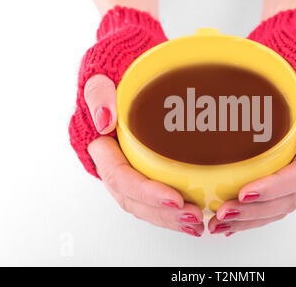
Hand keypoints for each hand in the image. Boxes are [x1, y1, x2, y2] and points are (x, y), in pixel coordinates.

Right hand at [85, 74, 204, 236]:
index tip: (174, 198)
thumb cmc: (114, 75)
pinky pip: (155, 198)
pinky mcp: (144, 170)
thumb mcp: (101, 75)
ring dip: (170, 218)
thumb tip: (105, 119)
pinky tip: (194, 214)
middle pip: (134, 199)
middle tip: (194, 216)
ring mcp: (129, 171)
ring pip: (145, 205)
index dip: (146, 191)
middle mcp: (114, 165)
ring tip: (197, 222)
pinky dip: (172, 210)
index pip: (120, 177)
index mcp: (101, 148)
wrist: (125, 74)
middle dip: (163, 213)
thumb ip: (98, 92)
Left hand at [209, 71, 295, 235]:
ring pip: (274, 208)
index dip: (273, 187)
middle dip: (254, 211)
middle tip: (222, 212)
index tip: (245, 192)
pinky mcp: (279, 178)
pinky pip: (267, 205)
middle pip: (284, 200)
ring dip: (247, 220)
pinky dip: (247, 216)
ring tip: (217, 224)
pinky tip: (227, 222)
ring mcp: (294, 177)